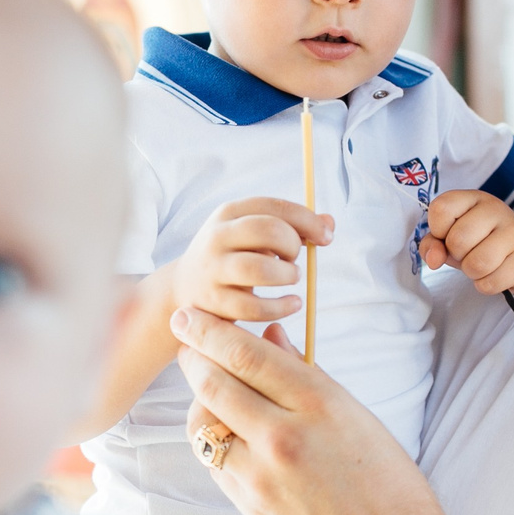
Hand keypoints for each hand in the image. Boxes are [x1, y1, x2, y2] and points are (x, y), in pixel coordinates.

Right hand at [171, 197, 332, 325]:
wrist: (183, 289)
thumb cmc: (231, 257)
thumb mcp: (253, 235)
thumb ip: (292, 227)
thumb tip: (330, 221)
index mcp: (229, 213)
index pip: (274, 206)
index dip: (307, 220)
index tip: (327, 237)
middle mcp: (217, 237)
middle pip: (267, 231)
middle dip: (293, 245)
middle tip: (295, 259)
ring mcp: (212, 270)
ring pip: (260, 269)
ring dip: (287, 275)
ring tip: (291, 278)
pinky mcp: (213, 302)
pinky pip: (255, 307)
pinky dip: (281, 307)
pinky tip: (292, 303)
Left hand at [172, 308, 446, 514]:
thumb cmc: (387, 484)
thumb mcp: (356, 417)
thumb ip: (306, 375)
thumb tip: (270, 336)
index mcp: (320, 404)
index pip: (246, 354)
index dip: (208, 330)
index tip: (189, 316)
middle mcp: (284, 436)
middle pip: (213, 382)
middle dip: (193, 357)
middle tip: (185, 341)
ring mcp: (262, 475)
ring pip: (204, 425)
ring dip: (199, 401)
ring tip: (208, 389)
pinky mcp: (249, 507)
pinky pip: (215, 463)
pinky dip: (213, 441)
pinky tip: (225, 432)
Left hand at [421, 190, 513, 292]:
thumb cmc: (477, 240)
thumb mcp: (449, 235)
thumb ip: (432, 243)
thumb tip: (434, 260)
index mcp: (472, 198)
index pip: (441, 209)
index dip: (437, 229)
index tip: (447, 234)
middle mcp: (496, 210)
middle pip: (458, 240)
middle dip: (455, 254)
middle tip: (466, 252)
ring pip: (477, 264)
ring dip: (471, 272)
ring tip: (479, 264)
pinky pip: (491, 283)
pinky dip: (485, 285)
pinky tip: (493, 274)